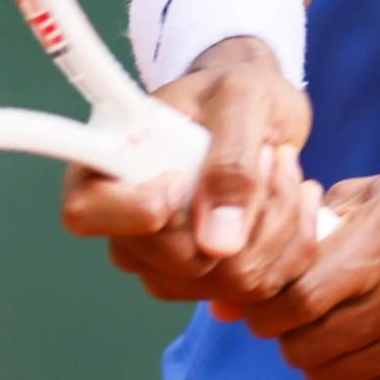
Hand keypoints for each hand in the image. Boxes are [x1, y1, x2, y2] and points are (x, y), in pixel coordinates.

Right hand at [59, 38, 325, 310]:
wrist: (263, 111)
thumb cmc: (238, 90)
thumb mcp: (240, 100)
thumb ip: (229, 163)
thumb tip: (218, 245)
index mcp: (106, 164)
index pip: (86, 213)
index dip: (135, 210)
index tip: (182, 180)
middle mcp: (125, 224)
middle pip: (176, 263)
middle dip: (242, 214)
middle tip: (268, 155)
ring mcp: (165, 261)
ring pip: (227, 282)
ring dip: (277, 225)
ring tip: (283, 167)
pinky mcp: (208, 281)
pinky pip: (257, 290)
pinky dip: (291, 245)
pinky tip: (294, 200)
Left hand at [240, 162, 379, 379]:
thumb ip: (337, 211)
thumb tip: (268, 244)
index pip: (301, 294)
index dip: (267, 308)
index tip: (262, 304)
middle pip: (313, 343)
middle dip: (286, 338)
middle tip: (287, 324)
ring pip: (341, 373)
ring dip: (319, 359)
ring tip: (326, 334)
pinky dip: (359, 372)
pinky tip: (369, 345)